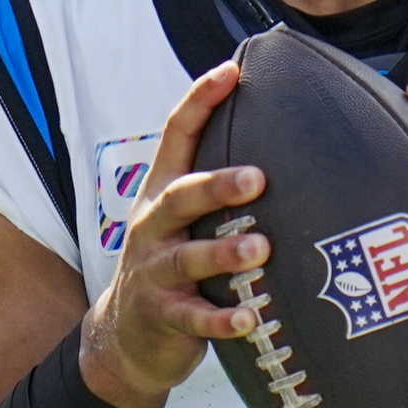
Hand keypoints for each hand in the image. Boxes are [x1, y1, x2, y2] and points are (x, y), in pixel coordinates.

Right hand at [84, 59, 270, 407]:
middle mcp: (154, 226)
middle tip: (258, 178)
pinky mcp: (161, 316)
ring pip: (187, 258)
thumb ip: (218, 190)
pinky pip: (193, 319)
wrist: (124, 335)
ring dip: (224, 253)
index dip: (200, 102)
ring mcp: (153, 272)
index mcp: (162, 194)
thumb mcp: (184, 221)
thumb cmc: (173, 266)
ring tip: (260, 249)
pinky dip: (221, 320)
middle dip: (217, 185)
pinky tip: (249, 320)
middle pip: (181, 197)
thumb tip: (283, 146)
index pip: (177, 137)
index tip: (231, 71)